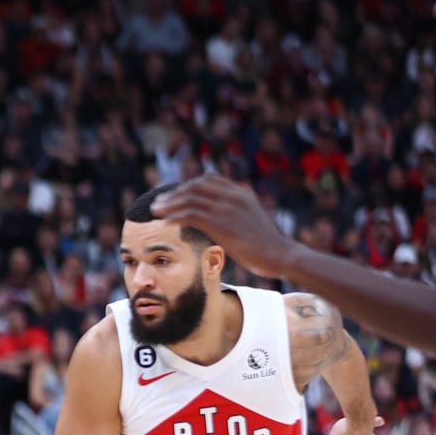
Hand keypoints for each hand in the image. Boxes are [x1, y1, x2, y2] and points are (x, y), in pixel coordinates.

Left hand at [151, 176, 297, 276]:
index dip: (188, 186)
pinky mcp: (222, 223)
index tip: (173, 195)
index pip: (209, 180)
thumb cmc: (266, 245)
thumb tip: (219, 222)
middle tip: (158, 203)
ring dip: (169, 204)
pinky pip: (191, 215)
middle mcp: (233, 196)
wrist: (281, 255)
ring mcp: (227, 208)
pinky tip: (164, 224)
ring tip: (154, 212)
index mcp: (241, 193)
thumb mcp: (250, 222)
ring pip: (190, 199)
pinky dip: (174, 218)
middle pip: (196, 186)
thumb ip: (235, 216)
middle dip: (174, 193)